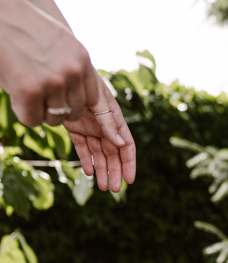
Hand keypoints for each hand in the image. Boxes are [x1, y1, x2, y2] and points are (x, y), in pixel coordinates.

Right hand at [0, 0, 98, 126]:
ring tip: (27, 95)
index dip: (74, 102)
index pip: (91, 99)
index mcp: (82, 60)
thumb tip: (79, 98)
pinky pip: (33, 120)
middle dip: (58, 111)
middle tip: (40, 99)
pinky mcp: (30, 91)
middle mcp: (72, 71)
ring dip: (40, 113)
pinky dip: (24, 114)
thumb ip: (73, 67)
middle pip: (74, 113)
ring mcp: (53, 82)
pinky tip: (17, 97)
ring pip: (54, 119)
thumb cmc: (25, 28)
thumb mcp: (61, 43)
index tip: (61, 100)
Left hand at [64, 75, 135, 191]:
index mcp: (116, 120)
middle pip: (113, 154)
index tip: (129, 180)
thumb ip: (109, 123)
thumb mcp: (100, 101)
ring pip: (98, 154)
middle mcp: (105, 127)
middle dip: (115, 172)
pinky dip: (86, 160)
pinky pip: (83, 148)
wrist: (63, 73)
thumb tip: (121, 144)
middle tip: (113, 189)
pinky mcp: (75, 129)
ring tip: (102, 186)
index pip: (127, 146)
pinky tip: (89, 172)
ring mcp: (90, 128)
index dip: (129, 163)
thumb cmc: (86, 81)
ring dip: (102, 170)